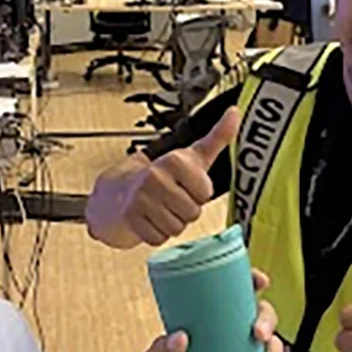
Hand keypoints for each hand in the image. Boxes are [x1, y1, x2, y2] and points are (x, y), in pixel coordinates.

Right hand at [119, 108, 240, 246]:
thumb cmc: (158, 176)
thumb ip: (216, 137)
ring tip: (159, 209)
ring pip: (176, 227)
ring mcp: (141, 197)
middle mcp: (155, 176)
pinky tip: (148, 219)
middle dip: (184, 211)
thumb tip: (235, 113)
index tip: (185, 185)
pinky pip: (159, 238)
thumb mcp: (190, 156)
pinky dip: (155, 233)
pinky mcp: (130, 218)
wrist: (116, 192)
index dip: (197, 194)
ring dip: (170, 223)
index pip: (205, 193)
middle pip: (192, 212)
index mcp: (174, 160)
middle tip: (170, 199)